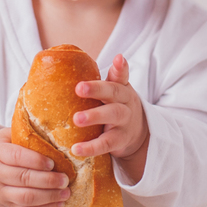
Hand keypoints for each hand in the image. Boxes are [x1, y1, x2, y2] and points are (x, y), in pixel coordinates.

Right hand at [0, 128, 69, 206]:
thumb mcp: (3, 137)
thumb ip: (23, 134)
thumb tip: (53, 131)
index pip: (16, 157)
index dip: (35, 160)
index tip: (52, 163)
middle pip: (23, 179)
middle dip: (47, 181)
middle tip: (65, 179)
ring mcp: (1, 192)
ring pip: (26, 198)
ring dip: (49, 197)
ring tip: (66, 193)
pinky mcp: (7, 204)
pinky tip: (59, 204)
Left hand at [70, 55, 149, 177]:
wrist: (136, 133)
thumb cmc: (115, 106)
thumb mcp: (113, 91)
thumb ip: (98, 80)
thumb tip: (69, 63)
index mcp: (121, 88)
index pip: (120, 75)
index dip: (120, 67)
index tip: (118, 58)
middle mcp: (125, 102)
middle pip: (115, 93)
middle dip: (97, 89)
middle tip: (79, 88)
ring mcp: (124, 122)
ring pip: (112, 116)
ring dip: (94, 117)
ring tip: (77, 119)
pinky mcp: (119, 141)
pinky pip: (106, 143)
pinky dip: (91, 147)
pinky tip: (76, 149)